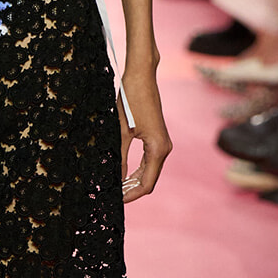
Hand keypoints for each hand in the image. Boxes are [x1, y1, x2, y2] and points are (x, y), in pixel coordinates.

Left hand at [119, 62, 171, 201]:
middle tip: (113, 196)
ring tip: (116, 188)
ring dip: (135, 180)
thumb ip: (119, 158)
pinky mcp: (158, 136)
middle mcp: (164, 148)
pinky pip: (149, 160)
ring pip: (150, 170)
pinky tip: (124, 174)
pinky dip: (138, 169)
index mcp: (158, 149)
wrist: (142, 77)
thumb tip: (116, 179)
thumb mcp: (121, 132)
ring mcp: (163, 142)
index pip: (147, 184)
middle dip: (132, 189)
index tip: (117, 201)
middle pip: (149, 179)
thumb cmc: (130, 101)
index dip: (131, 195)